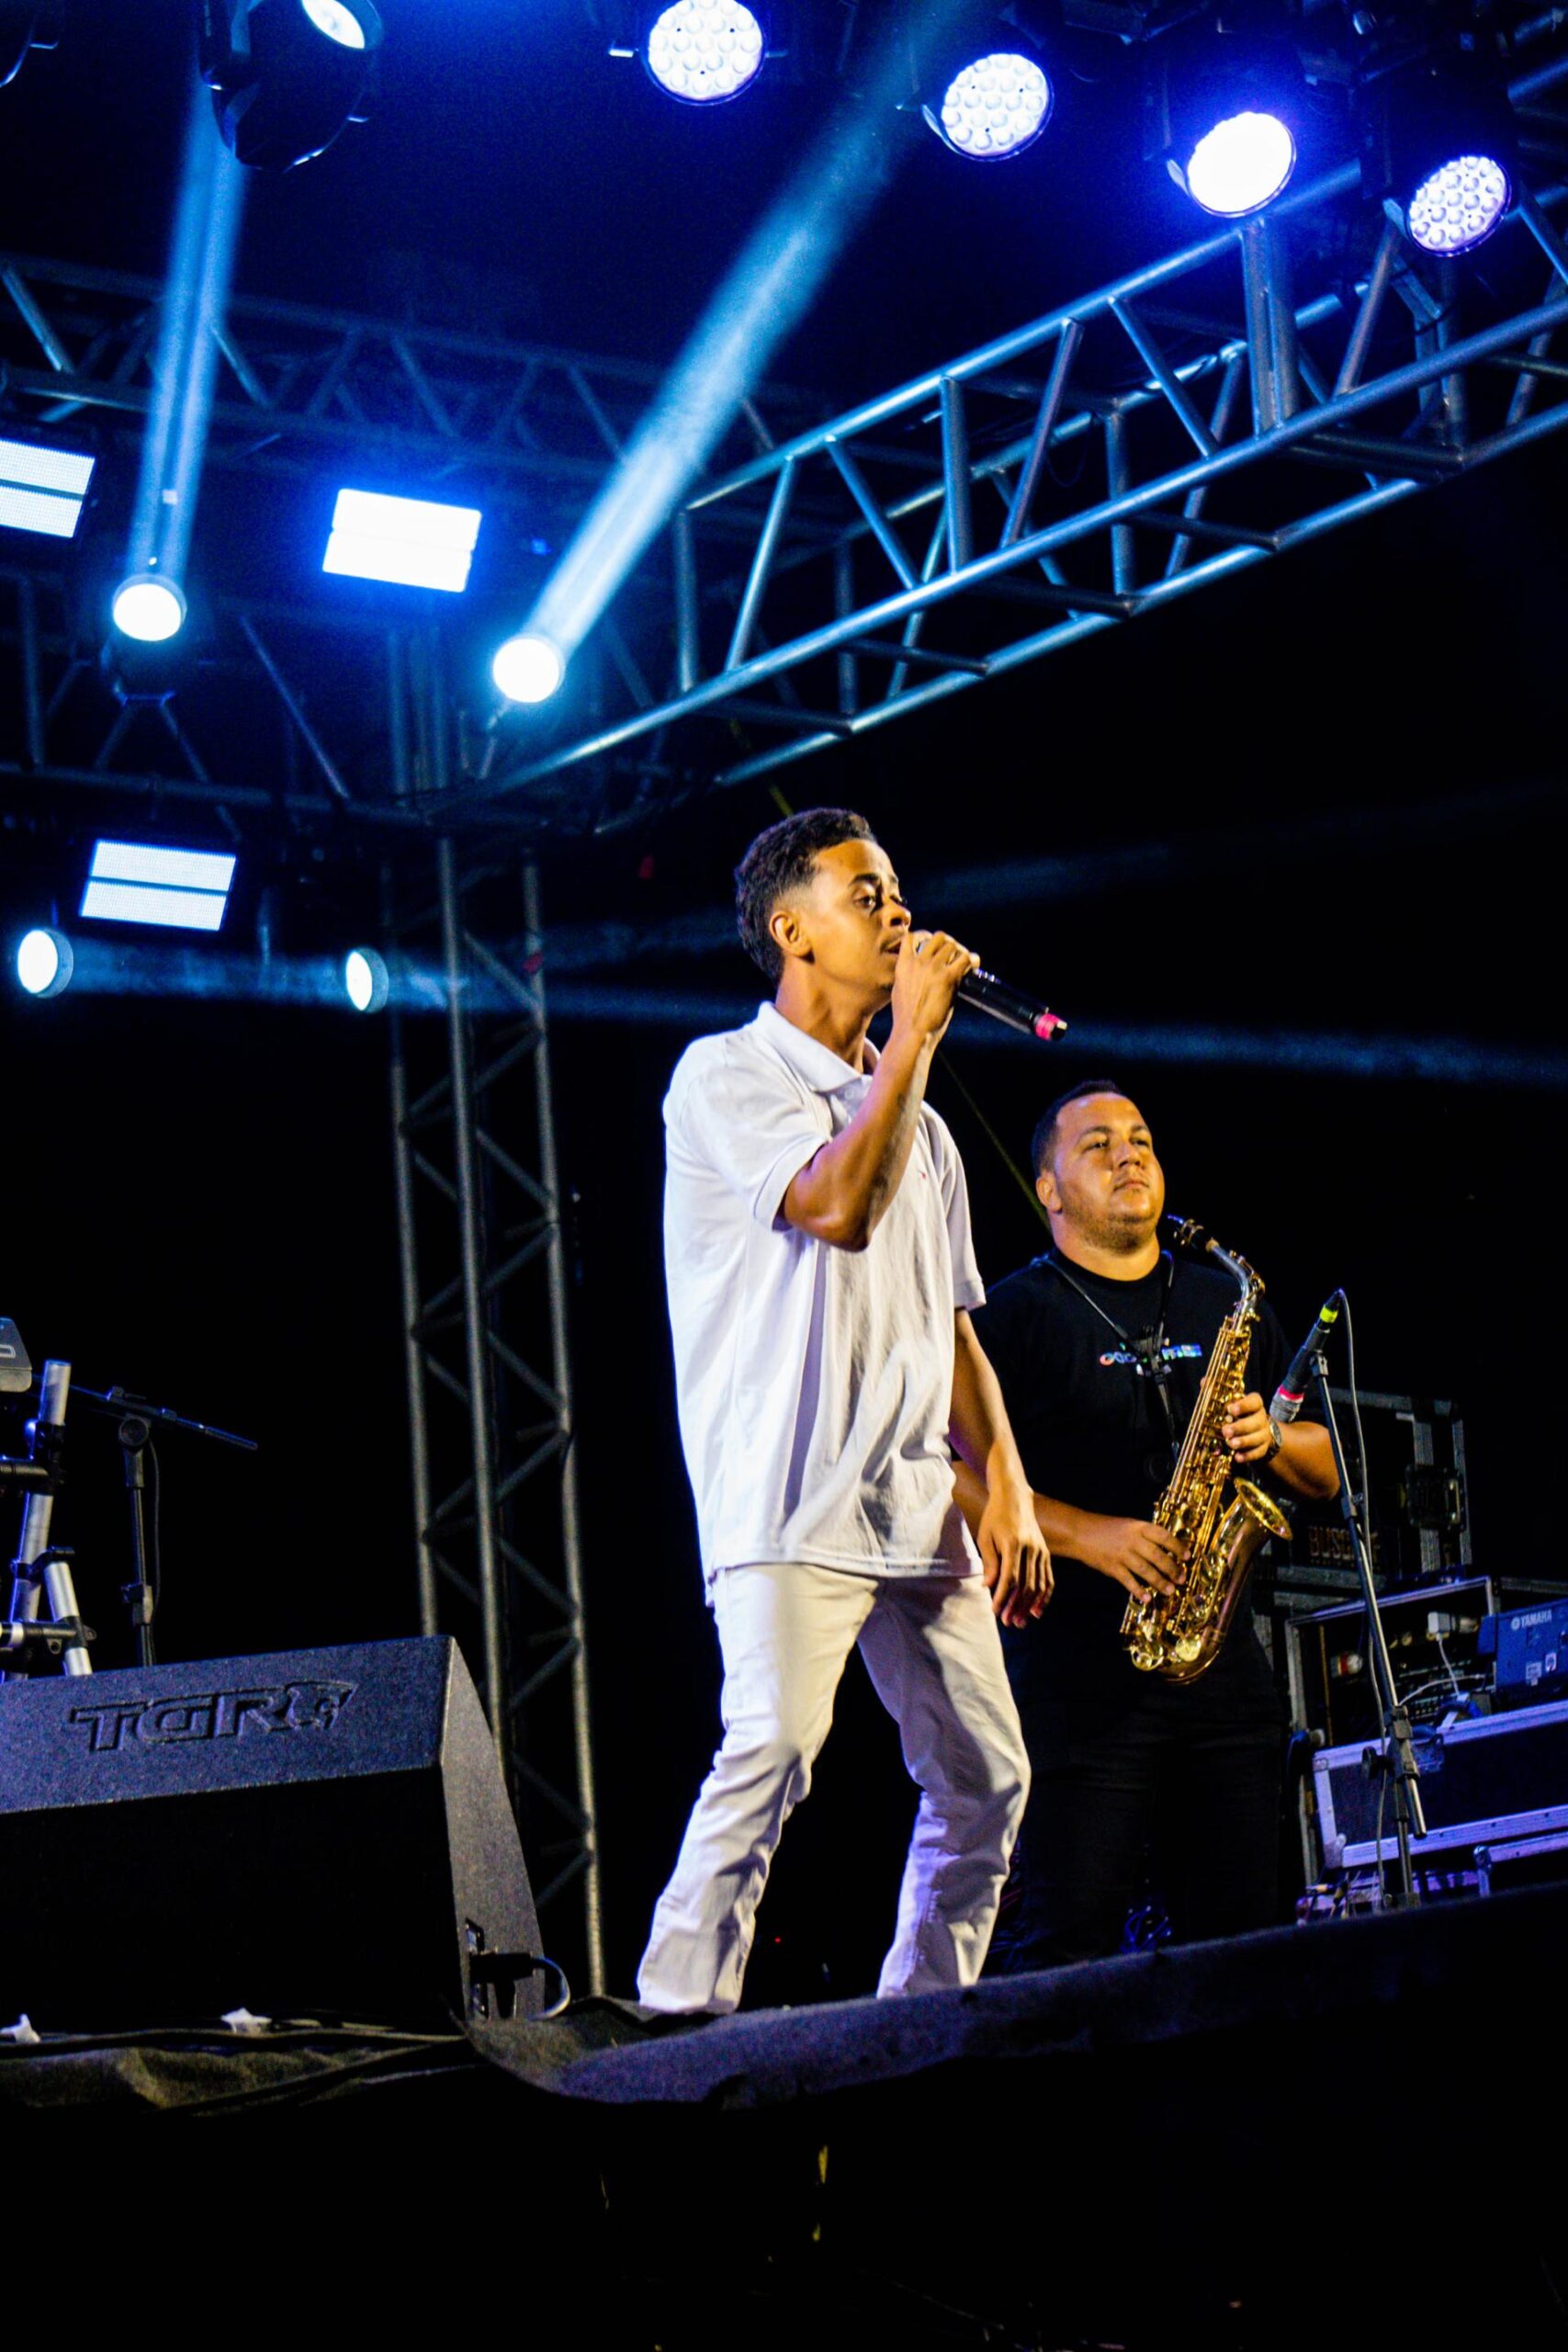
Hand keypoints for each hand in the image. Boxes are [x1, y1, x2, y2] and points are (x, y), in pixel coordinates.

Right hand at [890, 929, 978, 1047]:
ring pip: (952, 945)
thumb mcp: (899, 990)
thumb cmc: (906, 1018)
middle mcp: (919, 962)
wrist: (913, 1031)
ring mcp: (933, 968)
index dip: (924, 935)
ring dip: (960, 951)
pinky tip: (974, 965)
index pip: (911, 936)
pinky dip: (972, 960)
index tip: (931, 941)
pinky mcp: (948, 978)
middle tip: (953, 954)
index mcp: (903, 964)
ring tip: (965, 962)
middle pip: (938, 937)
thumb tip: (914, 973)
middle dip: (948, 942)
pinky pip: (965, 958)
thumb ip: (906, 975)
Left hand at [977, 1486, 1052, 1627]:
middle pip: (1026, 1584)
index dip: (1003, 1596)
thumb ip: (989, 1562)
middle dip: (1016, 1606)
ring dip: (1029, 1606)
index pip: (1010, 1577)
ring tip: (1020, 1621)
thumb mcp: (985, 1537)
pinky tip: (1036, 1611)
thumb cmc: (995, 1518)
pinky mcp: (1046, 1553)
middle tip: (1008, 1622)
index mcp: (1013, 1543)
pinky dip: (1043, 1596)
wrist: (1015, 1499)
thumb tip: (988, 1587)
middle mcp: (1030, 1548)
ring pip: (1038, 1584)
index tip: (996, 1611)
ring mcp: (1041, 1551)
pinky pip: (1048, 1579)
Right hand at [1072, 1514, 1186, 1599]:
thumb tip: (1166, 1550)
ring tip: (1170, 1591)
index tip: (1187, 1557)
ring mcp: (1122, 1554)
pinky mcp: (1112, 1567)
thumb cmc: (1106, 1528)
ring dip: (1159, 1582)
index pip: (1164, 1536)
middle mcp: (1132, 1540)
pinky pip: (1128, 1581)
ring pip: (1146, 1571)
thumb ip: (1145, 1536)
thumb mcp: (1128, 1525)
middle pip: (1157, 1556)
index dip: (1178, 1547)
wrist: (1079, 1532)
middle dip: (1172, 1569)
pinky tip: (1147, 1598)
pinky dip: (1138, 1591)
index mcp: (1138, 1527)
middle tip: (1181, 1579)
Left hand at [1221, 1392, 1277, 1465]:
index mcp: (1254, 1404)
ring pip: (1257, 1438)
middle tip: (1225, 1431)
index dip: (1244, 1405)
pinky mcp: (1263, 1448)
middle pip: (1255, 1422)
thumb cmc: (1238, 1414)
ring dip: (1243, 1441)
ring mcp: (1264, 1434)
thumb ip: (1217, 1392)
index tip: (1230, 1408)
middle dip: (1240, 1427)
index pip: (1254, 1401)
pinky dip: (1247, 1456)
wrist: (1256, 1431)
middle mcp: (1261, 1418)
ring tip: (1231, 1444)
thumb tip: (1204, 1380)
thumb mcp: (1229, 1402)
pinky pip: (1258, 1453)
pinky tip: (1237, 1457)